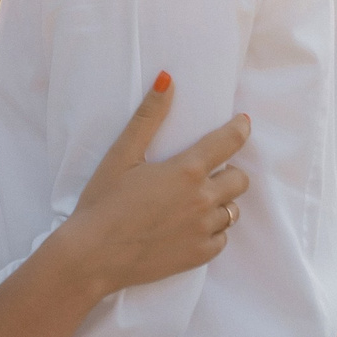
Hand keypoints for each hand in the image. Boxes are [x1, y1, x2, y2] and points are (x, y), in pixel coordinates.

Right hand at [60, 73, 249, 296]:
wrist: (93, 256)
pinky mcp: (200, 255)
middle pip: (239, 179)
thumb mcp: (122, 154)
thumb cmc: (103, 202)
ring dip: (219, 202)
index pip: (229, 142)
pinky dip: (212, 230)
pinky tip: (188, 227)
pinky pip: (222, 238)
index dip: (239, 129)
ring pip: (232, 210)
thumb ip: (148, 117)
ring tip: (192, 202)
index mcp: (186, 171)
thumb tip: (167, 80)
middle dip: (228, 171)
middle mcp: (202, 200)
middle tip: (205, 172)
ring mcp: (204, 230)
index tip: (242, 123)